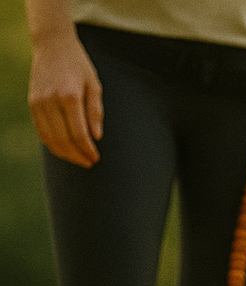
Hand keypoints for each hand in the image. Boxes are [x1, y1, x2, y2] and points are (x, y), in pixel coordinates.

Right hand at [28, 30, 102, 167]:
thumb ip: (95, 112)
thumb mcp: (94, 85)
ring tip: (79, 159)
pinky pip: (41, 131)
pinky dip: (53, 144)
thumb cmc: (78, 65)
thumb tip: (96, 137)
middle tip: (89, 162)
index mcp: (69, 96)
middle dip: (77, 156)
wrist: (52, 45)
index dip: (87, 150)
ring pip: (50, 139)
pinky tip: (65, 149)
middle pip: (63, 140)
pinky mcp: (32, 103)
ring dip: (65, 154)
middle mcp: (50, 100)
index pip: (79, 133)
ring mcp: (38, 102)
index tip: (95, 158)